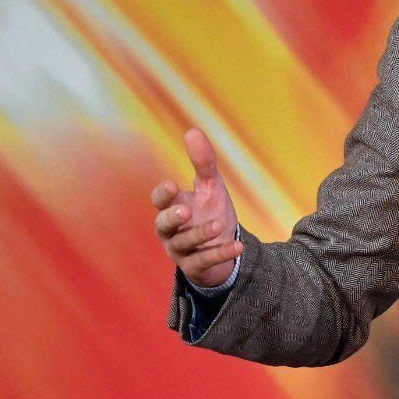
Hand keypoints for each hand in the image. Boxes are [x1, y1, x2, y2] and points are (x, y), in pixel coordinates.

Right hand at [151, 127, 242, 286]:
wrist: (222, 247)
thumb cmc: (210, 212)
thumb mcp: (210, 186)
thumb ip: (203, 162)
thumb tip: (192, 130)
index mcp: (172, 207)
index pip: (160, 200)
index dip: (163, 195)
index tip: (172, 186)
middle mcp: (172, 230)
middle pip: (163, 224)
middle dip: (172, 217)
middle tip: (185, 210)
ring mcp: (182, 251)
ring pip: (184, 244)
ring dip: (200, 234)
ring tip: (218, 225)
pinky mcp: (196, 267)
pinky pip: (205, 262)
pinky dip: (221, 253)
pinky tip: (238, 246)